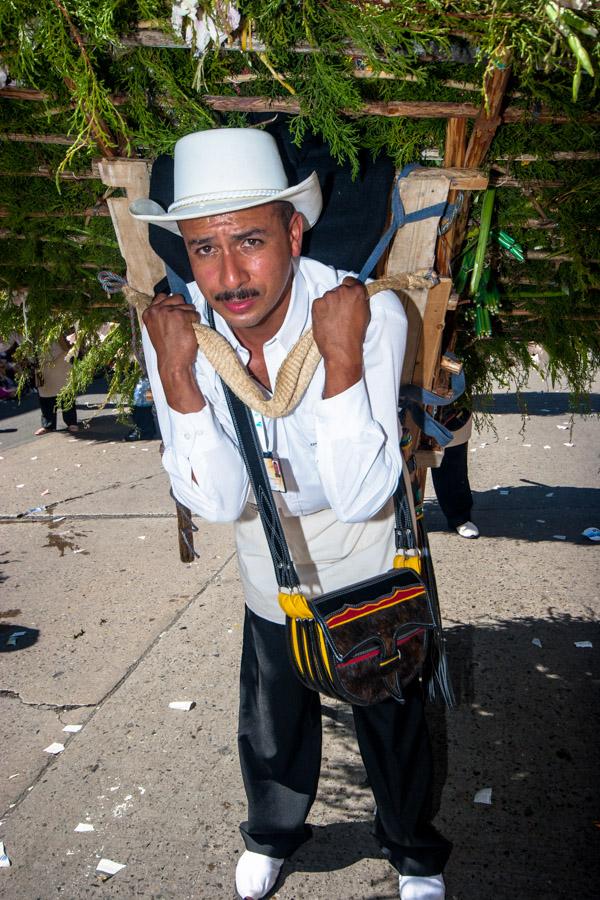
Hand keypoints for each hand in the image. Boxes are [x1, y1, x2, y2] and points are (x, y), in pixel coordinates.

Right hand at [142, 292, 204, 413]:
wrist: (172, 363)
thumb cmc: (168, 349)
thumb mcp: (158, 328)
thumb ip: (161, 315)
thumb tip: (174, 303)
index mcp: (148, 313)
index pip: (162, 296)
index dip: (172, 304)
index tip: (174, 315)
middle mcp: (155, 309)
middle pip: (177, 297)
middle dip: (183, 308)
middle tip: (181, 324)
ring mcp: (167, 311)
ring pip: (187, 305)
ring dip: (190, 316)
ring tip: (184, 330)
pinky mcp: (180, 315)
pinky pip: (194, 313)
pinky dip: (196, 322)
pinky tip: (189, 333)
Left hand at [311, 277, 369, 397]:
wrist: (342, 350)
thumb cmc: (355, 335)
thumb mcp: (365, 314)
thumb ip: (359, 301)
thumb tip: (355, 296)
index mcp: (357, 292)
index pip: (351, 280)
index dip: (349, 288)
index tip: (348, 296)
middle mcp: (342, 291)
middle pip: (339, 289)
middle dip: (339, 298)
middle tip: (341, 312)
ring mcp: (328, 297)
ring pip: (328, 297)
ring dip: (330, 304)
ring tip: (333, 320)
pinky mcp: (317, 304)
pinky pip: (319, 304)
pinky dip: (321, 310)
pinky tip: (326, 321)